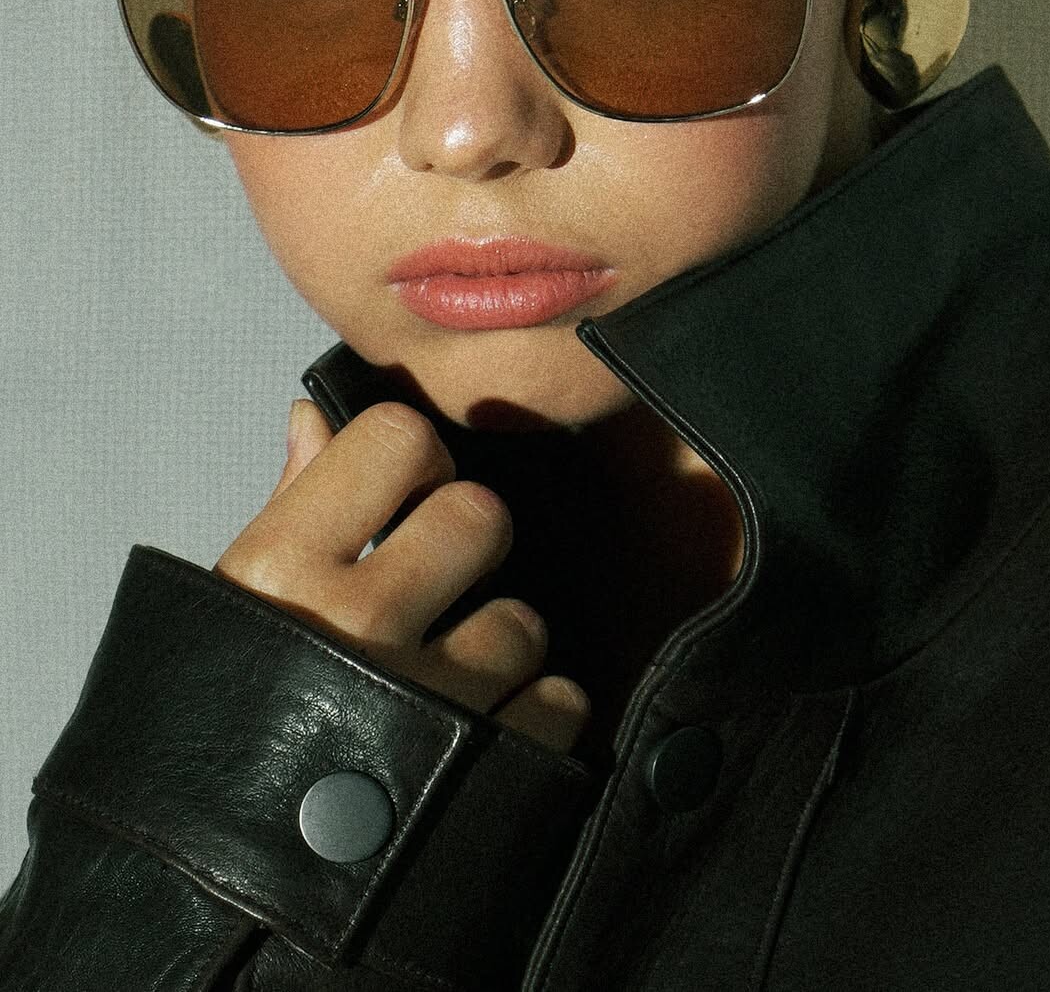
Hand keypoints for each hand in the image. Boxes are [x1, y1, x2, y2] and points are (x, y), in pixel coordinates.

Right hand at [215, 399, 588, 753]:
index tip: (407, 497)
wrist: (219, 903)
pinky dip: (531, 717)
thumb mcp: (235, 613)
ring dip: (498, 649)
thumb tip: (312, 417)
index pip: (397, 436)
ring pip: (524, 617)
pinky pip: (558, 698)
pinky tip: (478, 741)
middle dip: (466, 548)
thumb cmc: (225, 735)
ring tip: (444, 688)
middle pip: (480, 514)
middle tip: (435, 590)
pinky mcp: (492, 768)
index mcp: (279, 568)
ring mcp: (427, 697)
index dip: (415, 461)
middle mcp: (354, 621)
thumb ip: (290, 506)